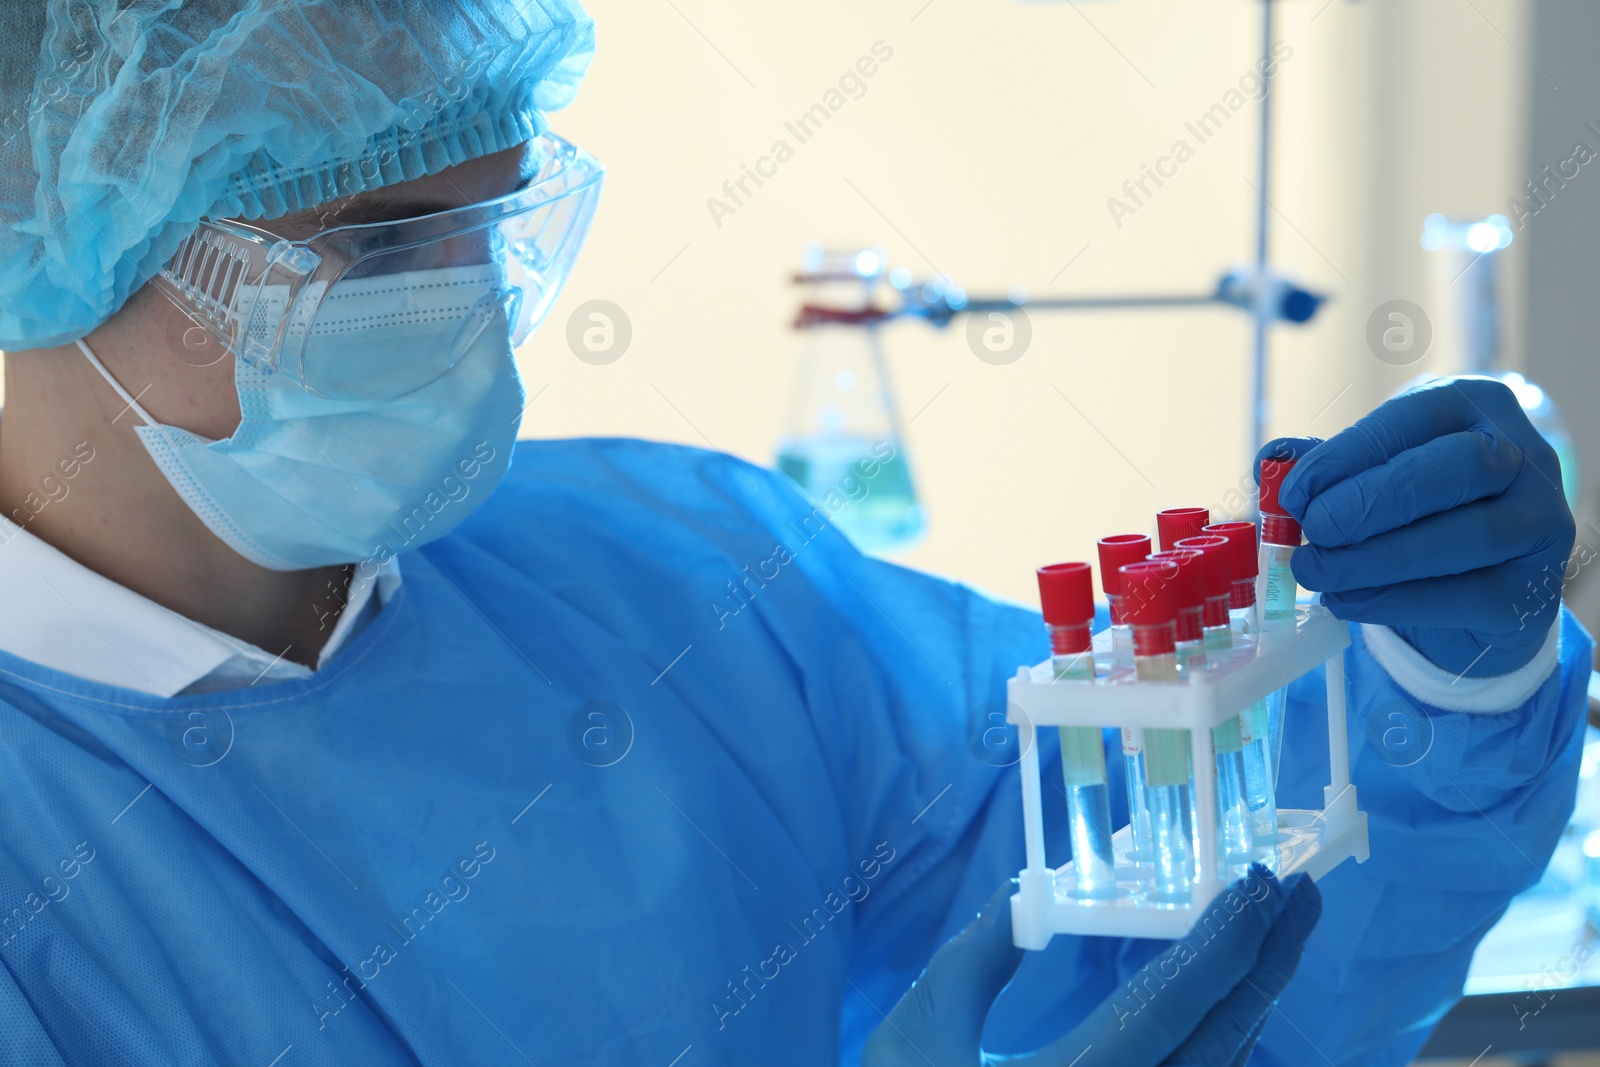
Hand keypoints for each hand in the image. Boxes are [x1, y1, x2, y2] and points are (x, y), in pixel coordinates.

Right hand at [861, 867, 1320, 1066]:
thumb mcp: (912, 1038)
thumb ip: (971, 963)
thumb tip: (1018, 896)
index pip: (1168, 1005)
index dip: (1223, 941)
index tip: (1260, 882)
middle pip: (1223, 1041)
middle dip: (1269, 962)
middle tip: (1300, 895)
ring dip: (1253, 1003)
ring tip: (1270, 937)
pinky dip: (1222, 1045)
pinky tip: (1225, 1006)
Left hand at [1260, 375, 1575, 676]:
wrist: (1471, 589)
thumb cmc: (1415, 513)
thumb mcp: (1373, 473)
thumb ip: (1325, 465)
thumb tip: (1271, 461)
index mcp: (1478, 408)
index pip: (1415, 418)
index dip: (1349, 454)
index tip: (1295, 492)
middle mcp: (1525, 458)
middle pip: (1457, 469)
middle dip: (1372, 502)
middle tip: (1314, 531)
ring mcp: (1540, 525)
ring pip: (1467, 536)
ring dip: (1375, 559)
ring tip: (1317, 572)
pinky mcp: (1532, 592)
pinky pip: (1466, 597)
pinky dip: (1393, 602)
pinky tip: (1346, 602)